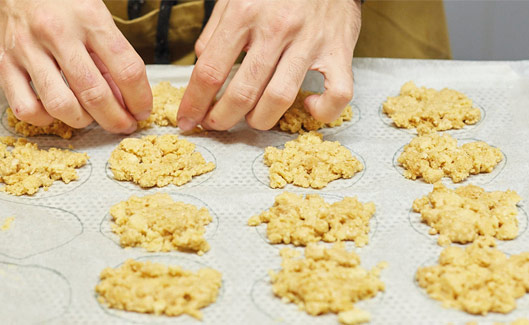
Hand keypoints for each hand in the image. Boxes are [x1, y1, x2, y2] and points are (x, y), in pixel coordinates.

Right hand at [0, 0, 151, 132]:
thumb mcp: (91, 12)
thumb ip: (108, 52)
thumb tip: (125, 96)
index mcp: (89, 18)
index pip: (127, 70)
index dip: (140, 99)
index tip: (142, 111)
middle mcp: (58, 34)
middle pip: (96, 95)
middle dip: (116, 119)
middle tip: (123, 125)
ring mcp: (27, 49)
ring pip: (61, 106)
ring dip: (82, 121)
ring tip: (89, 118)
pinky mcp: (2, 62)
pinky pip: (25, 108)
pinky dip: (44, 119)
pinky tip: (53, 112)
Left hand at [177, 0, 360, 130]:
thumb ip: (215, 30)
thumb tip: (202, 65)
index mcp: (244, 12)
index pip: (210, 71)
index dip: (194, 103)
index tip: (188, 120)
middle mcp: (277, 28)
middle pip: (242, 93)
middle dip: (221, 119)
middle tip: (215, 124)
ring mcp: (310, 42)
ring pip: (280, 99)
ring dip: (260, 120)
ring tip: (252, 118)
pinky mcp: (339, 51)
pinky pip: (337, 94)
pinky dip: (322, 111)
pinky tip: (308, 106)